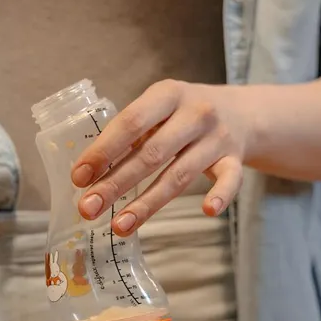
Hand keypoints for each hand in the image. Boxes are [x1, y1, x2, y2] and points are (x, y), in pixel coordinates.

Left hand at [70, 80, 250, 235]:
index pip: (131, 122)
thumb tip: (88, 174)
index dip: (103, 151)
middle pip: (152, 154)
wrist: (242, 112)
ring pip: (180, 175)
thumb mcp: (159, 108)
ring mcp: (218, 138)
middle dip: (116, 183)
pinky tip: (207, 211)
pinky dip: (220, 195)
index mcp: (168, 94)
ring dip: (147, 204)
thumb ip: (131, 133)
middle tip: (88, 208)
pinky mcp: (235, 159)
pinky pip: (230, 180)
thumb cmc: (184, 114)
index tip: (79, 177)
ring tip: (119, 226)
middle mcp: (195, 113)